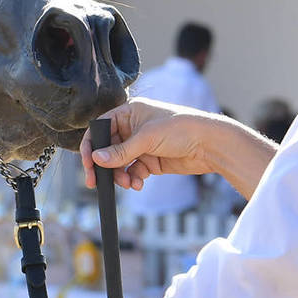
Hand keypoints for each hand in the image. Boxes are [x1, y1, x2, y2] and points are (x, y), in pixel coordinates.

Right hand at [80, 98, 226, 191]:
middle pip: (108, 148)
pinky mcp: (151, 161)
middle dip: (104, 166)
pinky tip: (138, 184)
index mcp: (129, 113)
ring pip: (120, 163)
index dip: (91, 145)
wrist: (209, 145)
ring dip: (119, 175)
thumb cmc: (181, 129)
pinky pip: (133, 172)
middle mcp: (133, 128)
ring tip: (127, 183)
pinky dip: (132, 179)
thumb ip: (121, 151)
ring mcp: (142, 145)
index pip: (101, 128)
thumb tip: (97, 159)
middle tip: (95, 182)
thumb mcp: (147, 138)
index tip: (88, 163)